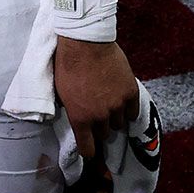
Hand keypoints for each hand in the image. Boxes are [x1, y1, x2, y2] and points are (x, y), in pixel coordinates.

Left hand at [55, 37, 141, 165]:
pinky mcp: (130, 92)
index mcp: (80, 118)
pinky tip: (123, 102)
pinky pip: (132, 111)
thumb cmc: (67, 64)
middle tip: (97, 115)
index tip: (90, 149)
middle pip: (104, 134)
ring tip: (109, 104)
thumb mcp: (61, 92)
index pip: (88, 149)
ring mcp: (117, 105)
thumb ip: (71, 110)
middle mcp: (100, 116)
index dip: (89, 150)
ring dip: (114, 117)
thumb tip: (75, 119)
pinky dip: (128, 109)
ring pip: (119, 123)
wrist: (85, 42)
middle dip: (100, 127)